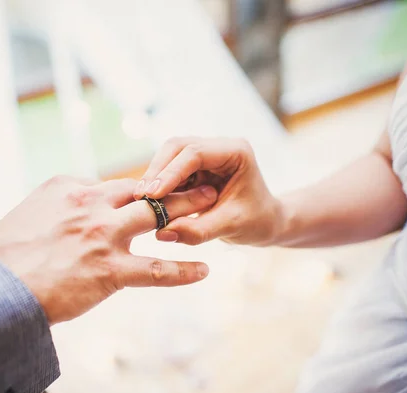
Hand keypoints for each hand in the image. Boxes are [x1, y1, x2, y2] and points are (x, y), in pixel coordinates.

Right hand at [0, 176, 216, 324]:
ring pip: (157, 218)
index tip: (161, 186)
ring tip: (214, 204)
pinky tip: (204, 270)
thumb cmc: (4, 252)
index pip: (116, 183)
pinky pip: (156, 270)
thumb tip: (77, 204)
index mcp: (70, 188)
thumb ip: (60, 203)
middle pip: (145, 189)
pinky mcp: (109, 270)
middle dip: (176, 183)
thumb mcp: (32, 211)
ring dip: (188, 211)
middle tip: (202, 178)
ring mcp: (103, 237)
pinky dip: (183, 270)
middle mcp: (91, 205)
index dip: (143, 186)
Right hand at [134, 137, 282, 245]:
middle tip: (140, 195)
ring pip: (169, 156)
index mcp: (236, 152)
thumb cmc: (257, 222)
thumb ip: (198, 231)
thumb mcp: (231, 227)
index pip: (196, 153)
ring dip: (154, 177)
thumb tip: (162, 233)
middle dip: (157, 170)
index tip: (152, 193)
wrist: (266, 223)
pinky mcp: (194, 167)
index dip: (171, 172)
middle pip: (177, 146)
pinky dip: (159, 185)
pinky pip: (169, 170)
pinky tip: (149, 202)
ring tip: (141, 200)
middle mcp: (219, 147)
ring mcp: (205, 155)